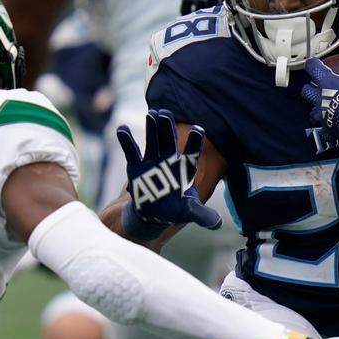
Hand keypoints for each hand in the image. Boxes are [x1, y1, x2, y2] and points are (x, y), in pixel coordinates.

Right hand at [116, 109, 221, 238]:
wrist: (154, 213)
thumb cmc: (175, 209)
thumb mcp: (189, 212)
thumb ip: (202, 215)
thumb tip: (217, 224)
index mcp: (185, 168)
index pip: (192, 152)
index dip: (194, 141)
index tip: (198, 129)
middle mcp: (169, 160)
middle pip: (169, 141)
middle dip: (168, 127)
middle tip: (166, 113)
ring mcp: (152, 161)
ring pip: (152, 141)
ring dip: (151, 128)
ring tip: (150, 114)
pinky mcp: (136, 167)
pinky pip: (131, 152)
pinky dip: (126, 141)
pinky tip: (121, 129)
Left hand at [301, 45, 338, 144]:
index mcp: (327, 82)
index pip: (312, 68)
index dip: (312, 64)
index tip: (313, 63)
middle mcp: (321, 98)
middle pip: (306, 91)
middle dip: (310, 88)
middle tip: (316, 87)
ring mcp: (324, 116)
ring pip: (312, 112)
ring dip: (316, 108)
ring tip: (322, 107)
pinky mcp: (330, 130)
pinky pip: (324, 128)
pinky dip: (327, 125)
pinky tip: (334, 123)